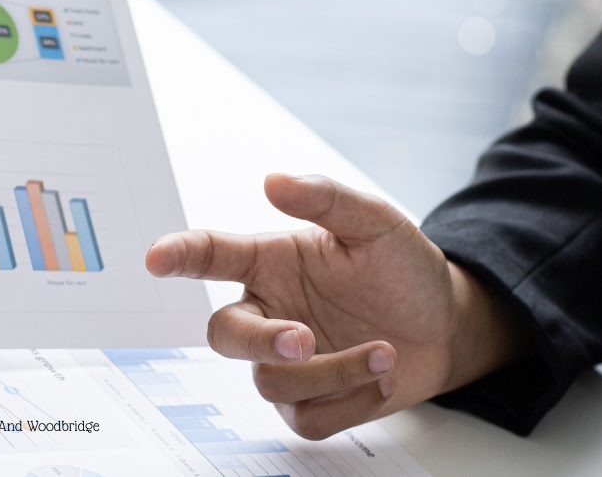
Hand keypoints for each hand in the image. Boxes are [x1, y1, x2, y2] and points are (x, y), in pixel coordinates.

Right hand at [146, 174, 524, 438]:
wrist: (445, 327)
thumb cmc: (401, 270)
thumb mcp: (376, 223)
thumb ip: (326, 199)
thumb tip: (273, 181)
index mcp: (270, 264)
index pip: (211, 255)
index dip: (179, 255)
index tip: (156, 258)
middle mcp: (268, 313)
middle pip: (225, 335)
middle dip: (260, 341)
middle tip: (305, 341)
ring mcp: (283, 363)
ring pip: (273, 383)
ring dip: (334, 372)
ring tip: (385, 353)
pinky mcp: (308, 404)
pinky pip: (307, 419)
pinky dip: (352, 402)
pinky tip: (381, 377)